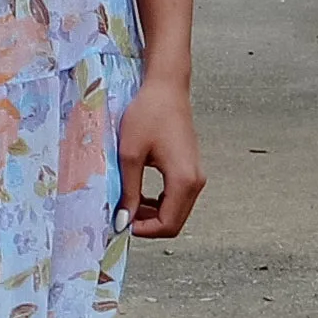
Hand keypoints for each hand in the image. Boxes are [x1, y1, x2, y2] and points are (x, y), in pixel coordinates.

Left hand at [115, 77, 202, 239]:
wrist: (166, 86)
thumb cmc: (149, 113)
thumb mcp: (130, 154)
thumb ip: (129, 191)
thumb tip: (123, 219)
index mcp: (184, 180)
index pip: (168, 224)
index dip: (144, 230)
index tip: (121, 223)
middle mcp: (196, 180)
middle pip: (174, 221)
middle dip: (148, 224)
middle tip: (122, 216)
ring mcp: (195, 174)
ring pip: (176, 211)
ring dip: (152, 214)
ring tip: (128, 204)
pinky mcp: (190, 168)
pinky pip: (177, 197)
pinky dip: (159, 202)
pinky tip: (139, 194)